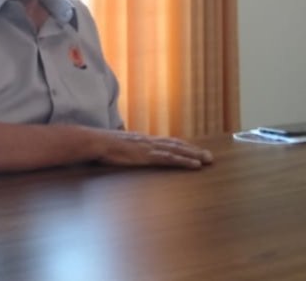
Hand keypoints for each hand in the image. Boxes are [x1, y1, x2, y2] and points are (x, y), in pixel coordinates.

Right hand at [96, 130, 212, 169]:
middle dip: (193, 150)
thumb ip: (123, 149)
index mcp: (142, 140)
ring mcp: (150, 148)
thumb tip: (122, 152)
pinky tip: (195, 165)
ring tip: (207, 160)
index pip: (166, 142)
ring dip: (194, 155)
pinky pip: (170, 159)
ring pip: (177, 151)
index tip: (193, 149)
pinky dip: (184, 161)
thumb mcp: (116, 147)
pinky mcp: (148, 156)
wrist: (96, 142)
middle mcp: (149, 141)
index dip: (181, 146)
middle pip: (176, 145)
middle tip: (209, 156)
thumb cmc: (102, 145)